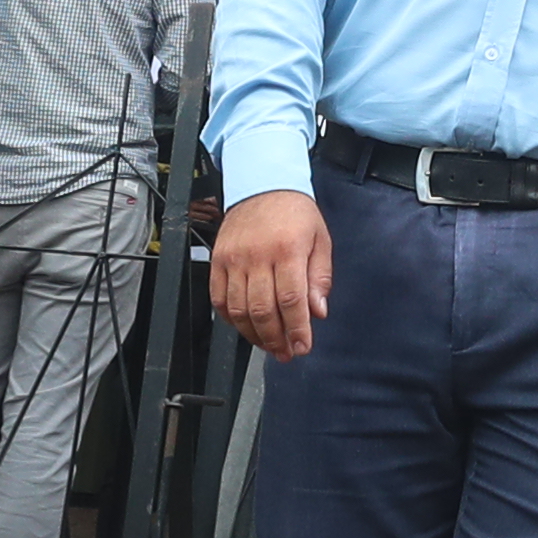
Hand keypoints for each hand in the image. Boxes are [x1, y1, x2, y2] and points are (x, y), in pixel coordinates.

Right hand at [212, 187, 329, 356]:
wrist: (262, 185)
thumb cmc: (295, 212)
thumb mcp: (320, 240)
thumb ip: (319, 278)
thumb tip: (317, 312)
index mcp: (287, 249)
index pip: (291, 300)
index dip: (296, 329)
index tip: (302, 346)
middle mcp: (257, 255)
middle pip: (263, 310)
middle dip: (276, 339)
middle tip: (286, 352)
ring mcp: (233, 259)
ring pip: (239, 309)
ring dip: (254, 334)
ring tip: (269, 344)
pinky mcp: (217, 261)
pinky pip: (219, 299)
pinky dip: (231, 319)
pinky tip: (246, 326)